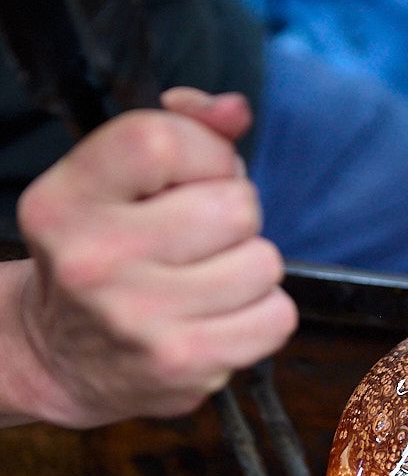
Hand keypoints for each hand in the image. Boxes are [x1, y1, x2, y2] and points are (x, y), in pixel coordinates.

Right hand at [3, 90, 296, 427]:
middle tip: (200, 236)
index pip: (162, 140)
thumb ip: (176, 131)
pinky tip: (221, 314)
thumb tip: (235, 111)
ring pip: (263, 262)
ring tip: (207, 278)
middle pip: (234, 206)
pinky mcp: (185, 364)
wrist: (60, 357)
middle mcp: (95, 262)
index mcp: (67, 203)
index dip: (206, 152)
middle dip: (233, 213)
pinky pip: (277, 317)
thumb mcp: (109, 183)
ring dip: (248, 266)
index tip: (196, 174)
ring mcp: (141, 320)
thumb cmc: (99, 257)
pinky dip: (262, 313)